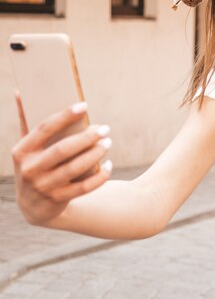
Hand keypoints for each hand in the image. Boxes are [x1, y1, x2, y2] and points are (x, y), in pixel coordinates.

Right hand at [12, 93, 111, 225]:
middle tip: (105, 128)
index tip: (84, 105)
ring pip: (75, 168)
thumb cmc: (34, 165)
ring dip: (95, 154)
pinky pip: (84, 188)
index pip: (44, 128)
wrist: (33, 206)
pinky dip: (100, 176)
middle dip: (87, 137)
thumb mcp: (26, 146)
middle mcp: (30, 169)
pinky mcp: (58, 200)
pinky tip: (109, 165)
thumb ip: (26, 121)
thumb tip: (20, 91)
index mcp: (22, 151)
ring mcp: (44, 186)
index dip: (65, 116)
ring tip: (108, 142)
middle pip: (63, 150)